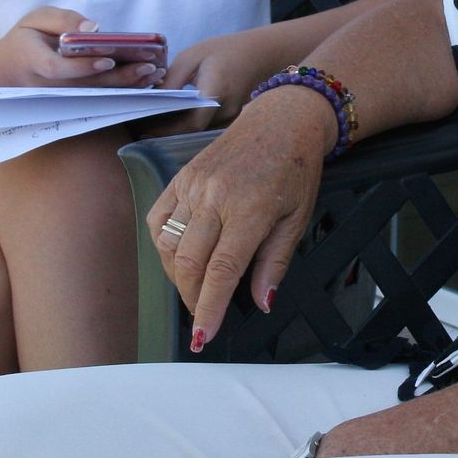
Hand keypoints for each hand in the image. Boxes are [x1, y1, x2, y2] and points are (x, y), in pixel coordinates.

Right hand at [0, 7, 164, 87]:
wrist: (6, 75)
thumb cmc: (24, 41)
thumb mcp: (35, 19)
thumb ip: (62, 19)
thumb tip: (94, 27)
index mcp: (33, 60)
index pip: (57, 69)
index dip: (82, 67)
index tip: (107, 60)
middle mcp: (48, 86)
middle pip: (86, 86)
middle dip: (120, 78)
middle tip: (149, 67)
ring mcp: (61, 98)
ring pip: (97, 96)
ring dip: (128, 87)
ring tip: (154, 74)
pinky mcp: (72, 103)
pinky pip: (100, 98)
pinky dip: (124, 91)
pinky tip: (147, 82)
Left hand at [136, 29, 281, 136]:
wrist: (262, 54)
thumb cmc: (226, 50)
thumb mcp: (194, 56)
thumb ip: (173, 79)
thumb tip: (153, 99)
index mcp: (216, 92)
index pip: (191, 122)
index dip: (167, 129)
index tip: (144, 127)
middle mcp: (226, 111)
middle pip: (192, 130)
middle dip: (166, 130)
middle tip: (141, 126)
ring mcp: (231, 118)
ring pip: (199, 130)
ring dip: (177, 127)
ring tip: (152, 121)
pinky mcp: (231, 119)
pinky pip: (206, 126)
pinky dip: (189, 123)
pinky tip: (173, 117)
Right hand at [145, 86, 336, 350]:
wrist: (282, 120)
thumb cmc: (296, 170)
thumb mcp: (298, 218)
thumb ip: (275, 262)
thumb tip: (262, 303)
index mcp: (249, 210)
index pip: (221, 271)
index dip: (209, 309)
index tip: (203, 337)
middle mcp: (214, 198)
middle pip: (189, 264)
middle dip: (193, 298)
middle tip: (203, 316)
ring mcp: (193, 186)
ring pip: (168, 245)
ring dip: (177, 275)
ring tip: (195, 287)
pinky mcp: (181, 177)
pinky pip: (159, 219)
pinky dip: (163, 245)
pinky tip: (179, 256)